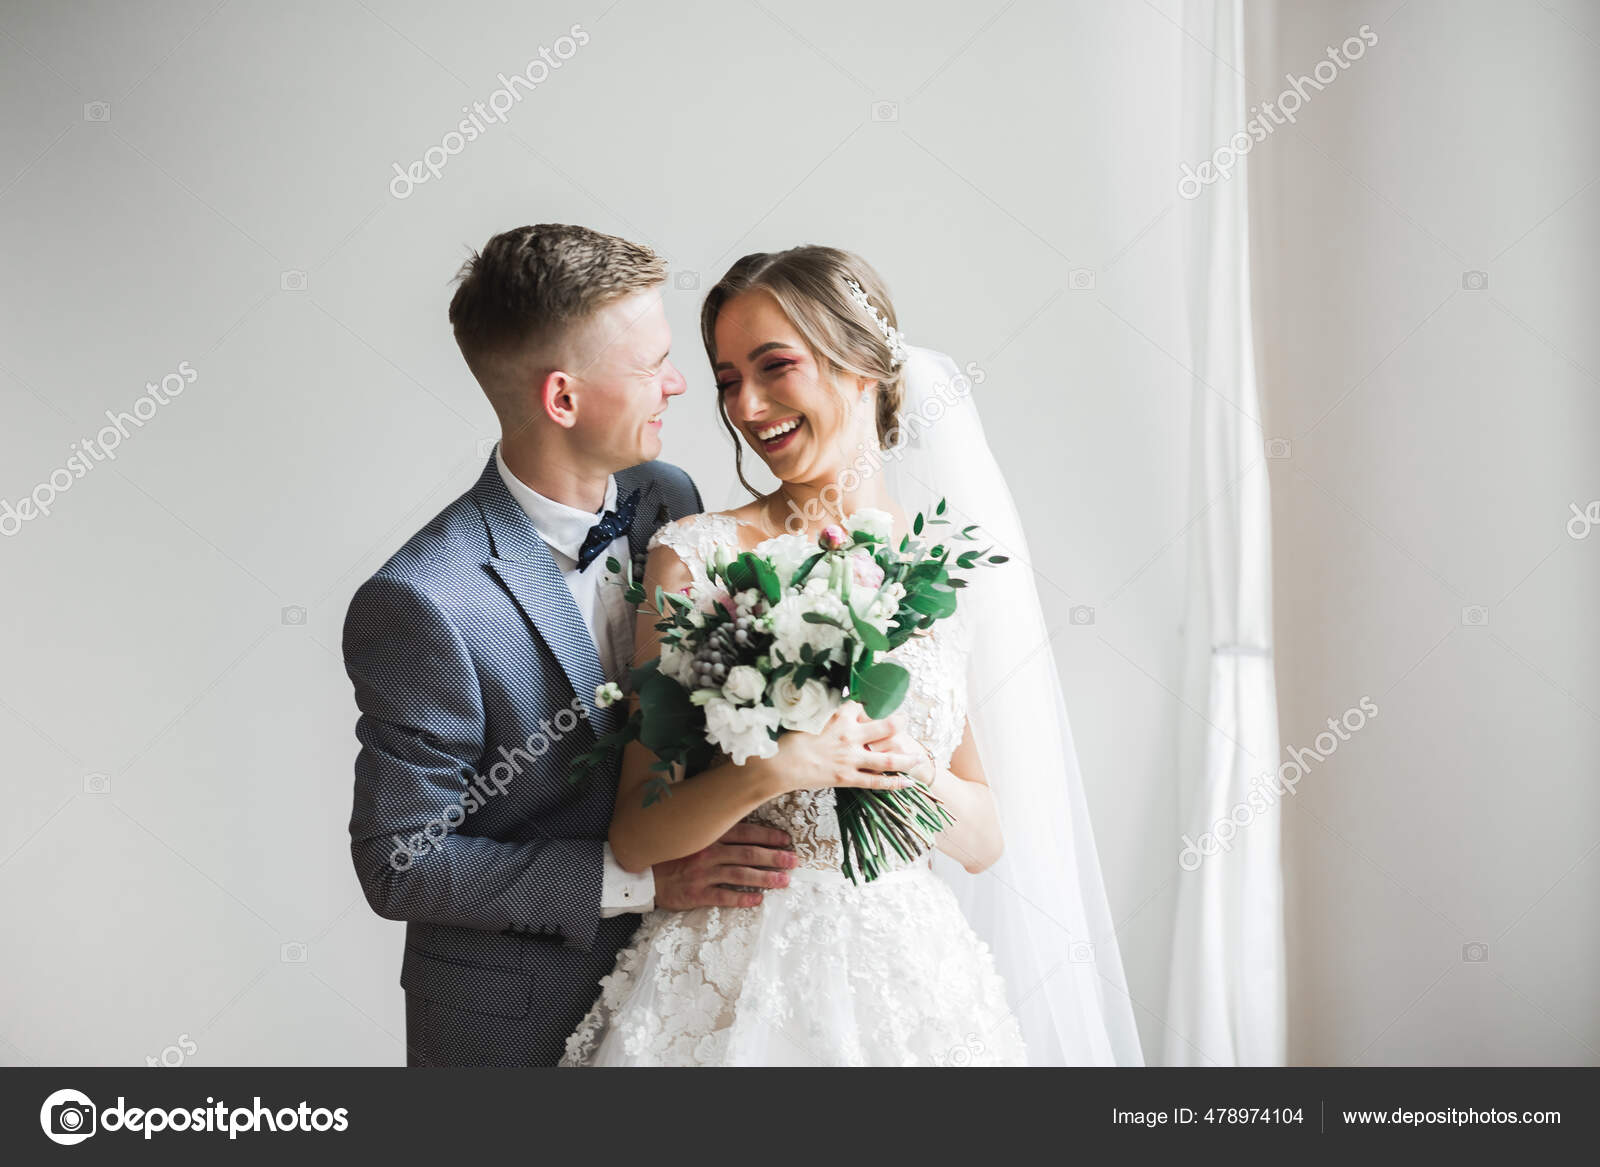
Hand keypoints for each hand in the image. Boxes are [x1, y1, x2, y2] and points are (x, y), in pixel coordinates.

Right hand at [651, 822, 797, 909]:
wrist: (639, 874)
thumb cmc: (666, 852)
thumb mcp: (686, 832)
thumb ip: (708, 826)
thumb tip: (731, 815)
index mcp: (708, 835)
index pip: (744, 832)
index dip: (767, 836)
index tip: (785, 839)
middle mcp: (708, 852)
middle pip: (748, 853)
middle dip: (774, 857)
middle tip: (793, 861)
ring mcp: (703, 873)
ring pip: (741, 874)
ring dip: (765, 877)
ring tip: (783, 881)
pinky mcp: (696, 894)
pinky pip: (723, 896)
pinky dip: (742, 898)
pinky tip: (757, 900)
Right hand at [767, 701, 924, 794]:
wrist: (779, 764)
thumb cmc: (788, 739)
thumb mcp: (807, 717)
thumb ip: (824, 711)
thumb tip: (831, 701)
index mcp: (839, 716)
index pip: (863, 705)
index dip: (872, 705)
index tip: (878, 704)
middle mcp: (851, 735)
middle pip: (886, 726)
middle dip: (899, 723)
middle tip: (905, 722)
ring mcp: (851, 758)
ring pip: (888, 758)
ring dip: (907, 757)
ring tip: (919, 757)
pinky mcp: (847, 778)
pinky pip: (876, 782)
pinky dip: (894, 783)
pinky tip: (907, 783)